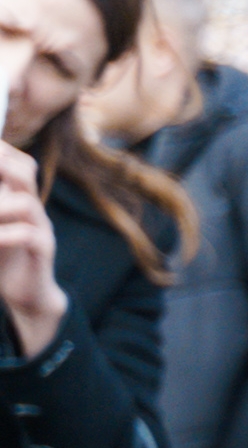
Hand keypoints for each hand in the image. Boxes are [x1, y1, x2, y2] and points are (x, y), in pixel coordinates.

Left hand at [0, 139, 54, 357]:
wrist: (27, 294)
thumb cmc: (3, 257)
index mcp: (20, 199)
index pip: (20, 163)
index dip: (2, 152)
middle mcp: (33, 209)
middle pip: (26, 172)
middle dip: (0, 165)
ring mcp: (41, 229)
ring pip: (26, 203)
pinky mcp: (43, 252)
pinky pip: (28, 236)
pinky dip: (4, 236)